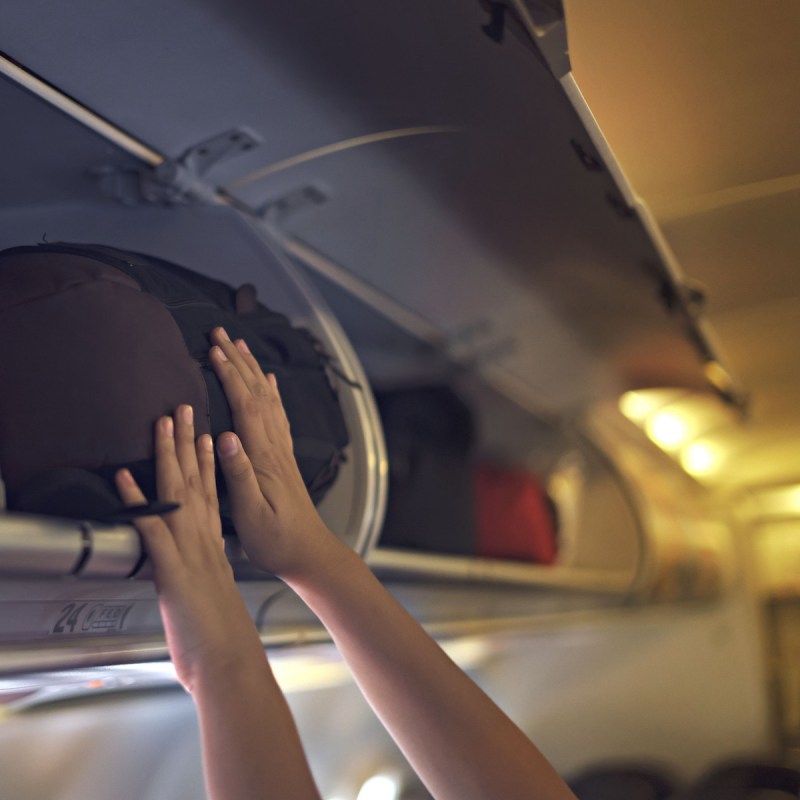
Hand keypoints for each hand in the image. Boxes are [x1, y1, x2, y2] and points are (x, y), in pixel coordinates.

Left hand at [115, 405, 265, 692]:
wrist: (229, 661)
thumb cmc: (218, 639)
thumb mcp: (212, 599)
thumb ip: (205, 579)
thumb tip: (202, 574)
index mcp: (213, 548)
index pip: (212, 495)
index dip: (208, 464)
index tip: (206, 436)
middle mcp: (204, 542)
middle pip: (196, 483)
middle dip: (189, 443)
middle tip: (184, 410)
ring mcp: (190, 552)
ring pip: (179, 493)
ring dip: (168, 456)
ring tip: (163, 424)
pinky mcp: (174, 569)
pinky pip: (153, 528)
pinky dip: (138, 500)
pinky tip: (125, 478)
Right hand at [208, 327, 334, 579]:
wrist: (308, 552)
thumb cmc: (276, 539)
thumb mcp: (251, 514)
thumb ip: (239, 474)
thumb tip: (226, 437)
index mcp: (263, 457)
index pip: (245, 406)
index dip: (229, 375)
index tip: (212, 349)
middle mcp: (275, 446)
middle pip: (256, 393)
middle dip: (238, 361)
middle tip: (221, 333)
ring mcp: (282, 450)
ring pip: (268, 399)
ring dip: (253, 370)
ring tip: (241, 346)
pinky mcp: (284, 458)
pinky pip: (278, 415)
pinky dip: (272, 393)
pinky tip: (269, 382)